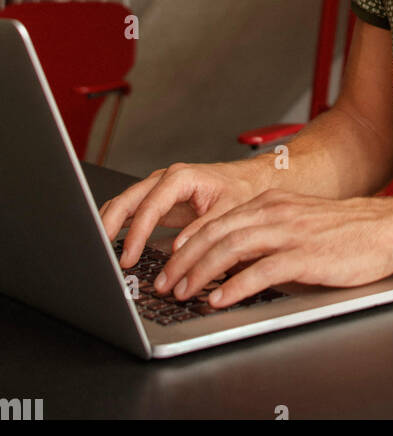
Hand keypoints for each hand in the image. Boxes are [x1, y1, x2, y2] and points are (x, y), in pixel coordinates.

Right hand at [98, 159, 273, 266]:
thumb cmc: (242, 191)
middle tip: (99, 254)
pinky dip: (118, 226)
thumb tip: (178, 249)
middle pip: (127, 199)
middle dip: (109, 225)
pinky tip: (110, 243)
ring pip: (124, 204)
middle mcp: (165, 179)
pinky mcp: (158, 201)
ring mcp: (158, 189)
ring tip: (99, 252)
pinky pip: (131, 211)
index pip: (150, 205)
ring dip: (109, 226)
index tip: (129, 258)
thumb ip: (204, 229)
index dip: (137, 233)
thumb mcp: (230, 210)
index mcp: (182, 178)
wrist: (251, 180)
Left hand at [151, 188, 392, 306]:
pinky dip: (235, 285)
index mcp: (272, 202)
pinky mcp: (305, 256)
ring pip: (231, 248)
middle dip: (183, 260)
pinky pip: (261, 271)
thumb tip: (233, 257)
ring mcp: (290, 233)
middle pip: (216, 233)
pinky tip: (220, 298)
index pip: (217, 220)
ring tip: (183, 292)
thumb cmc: (347, 231)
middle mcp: (276, 212)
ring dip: (201, 272)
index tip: (169, 261)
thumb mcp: (299, 222)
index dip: (188, 242)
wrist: (388, 229)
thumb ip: (268, 233)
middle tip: (165, 282)